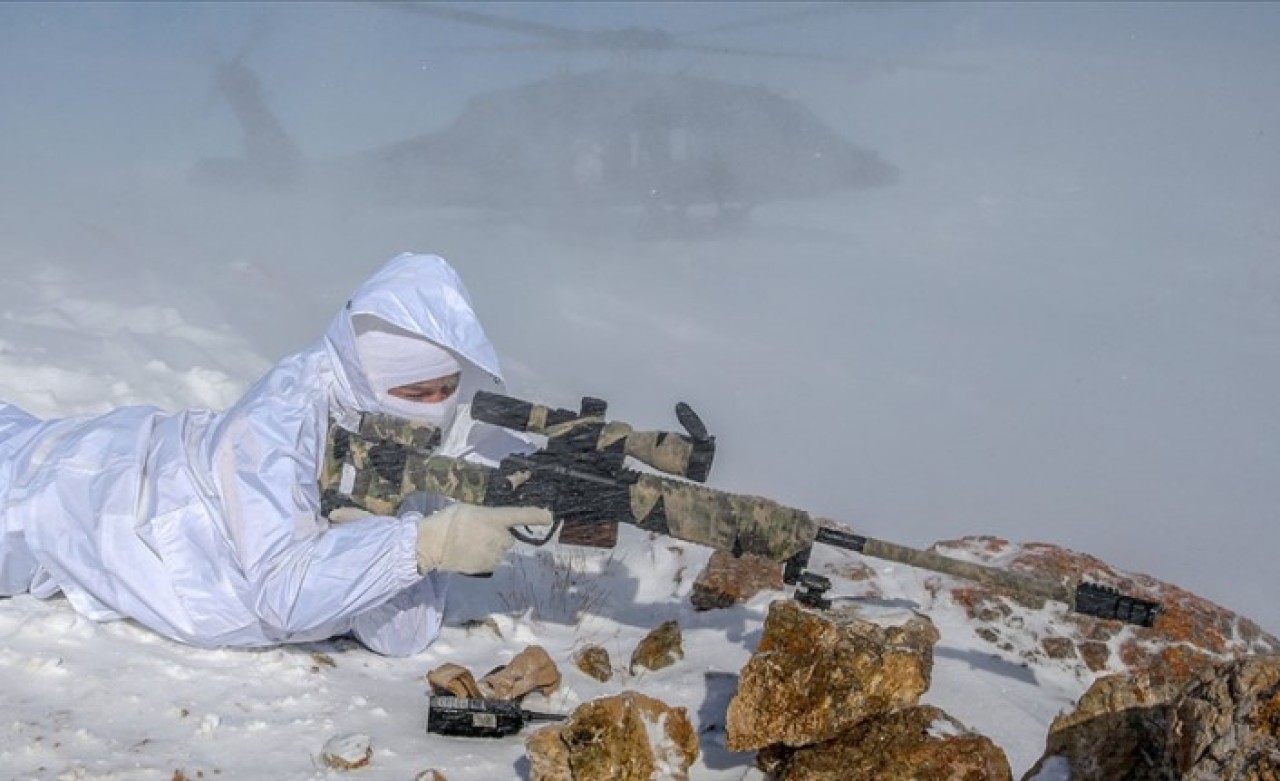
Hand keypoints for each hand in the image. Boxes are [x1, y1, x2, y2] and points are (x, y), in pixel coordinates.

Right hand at [414, 504, 552, 574]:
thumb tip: (491, 522)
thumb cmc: (448, 521)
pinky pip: (491, 562)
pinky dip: (483, 560)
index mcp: (494, 518)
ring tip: (470, 545)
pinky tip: (469, 555)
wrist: (431, 544)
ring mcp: (494, 553)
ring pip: (499, 551)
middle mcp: (499, 536)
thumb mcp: (469, 510)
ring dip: (490, 549)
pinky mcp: (487, 567)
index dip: (536, 516)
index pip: (520, 515)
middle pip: (508, 538)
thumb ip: (486, 517)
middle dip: (498, 537)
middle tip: (479, 534)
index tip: (548, 517)